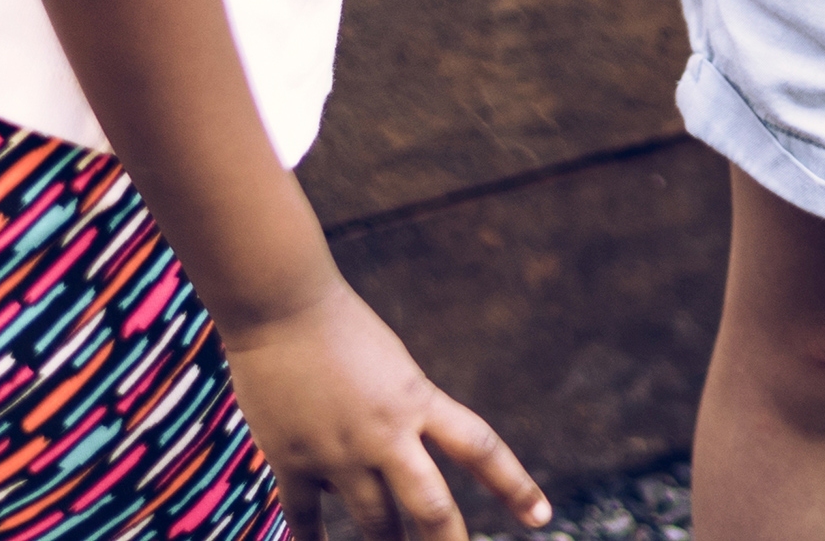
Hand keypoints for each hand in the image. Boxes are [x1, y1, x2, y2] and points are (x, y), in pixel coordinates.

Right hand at [219, 281, 544, 537]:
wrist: (282, 307)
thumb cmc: (342, 329)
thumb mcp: (393, 369)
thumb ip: (400, 422)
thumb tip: (384, 480)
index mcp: (418, 401)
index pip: (481, 449)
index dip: (514, 486)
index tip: (542, 516)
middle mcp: (385, 433)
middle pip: (429, 507)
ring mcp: (338, 451)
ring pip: (373, 521)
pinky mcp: (291, 459)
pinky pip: (304, 515)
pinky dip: (311, 538)